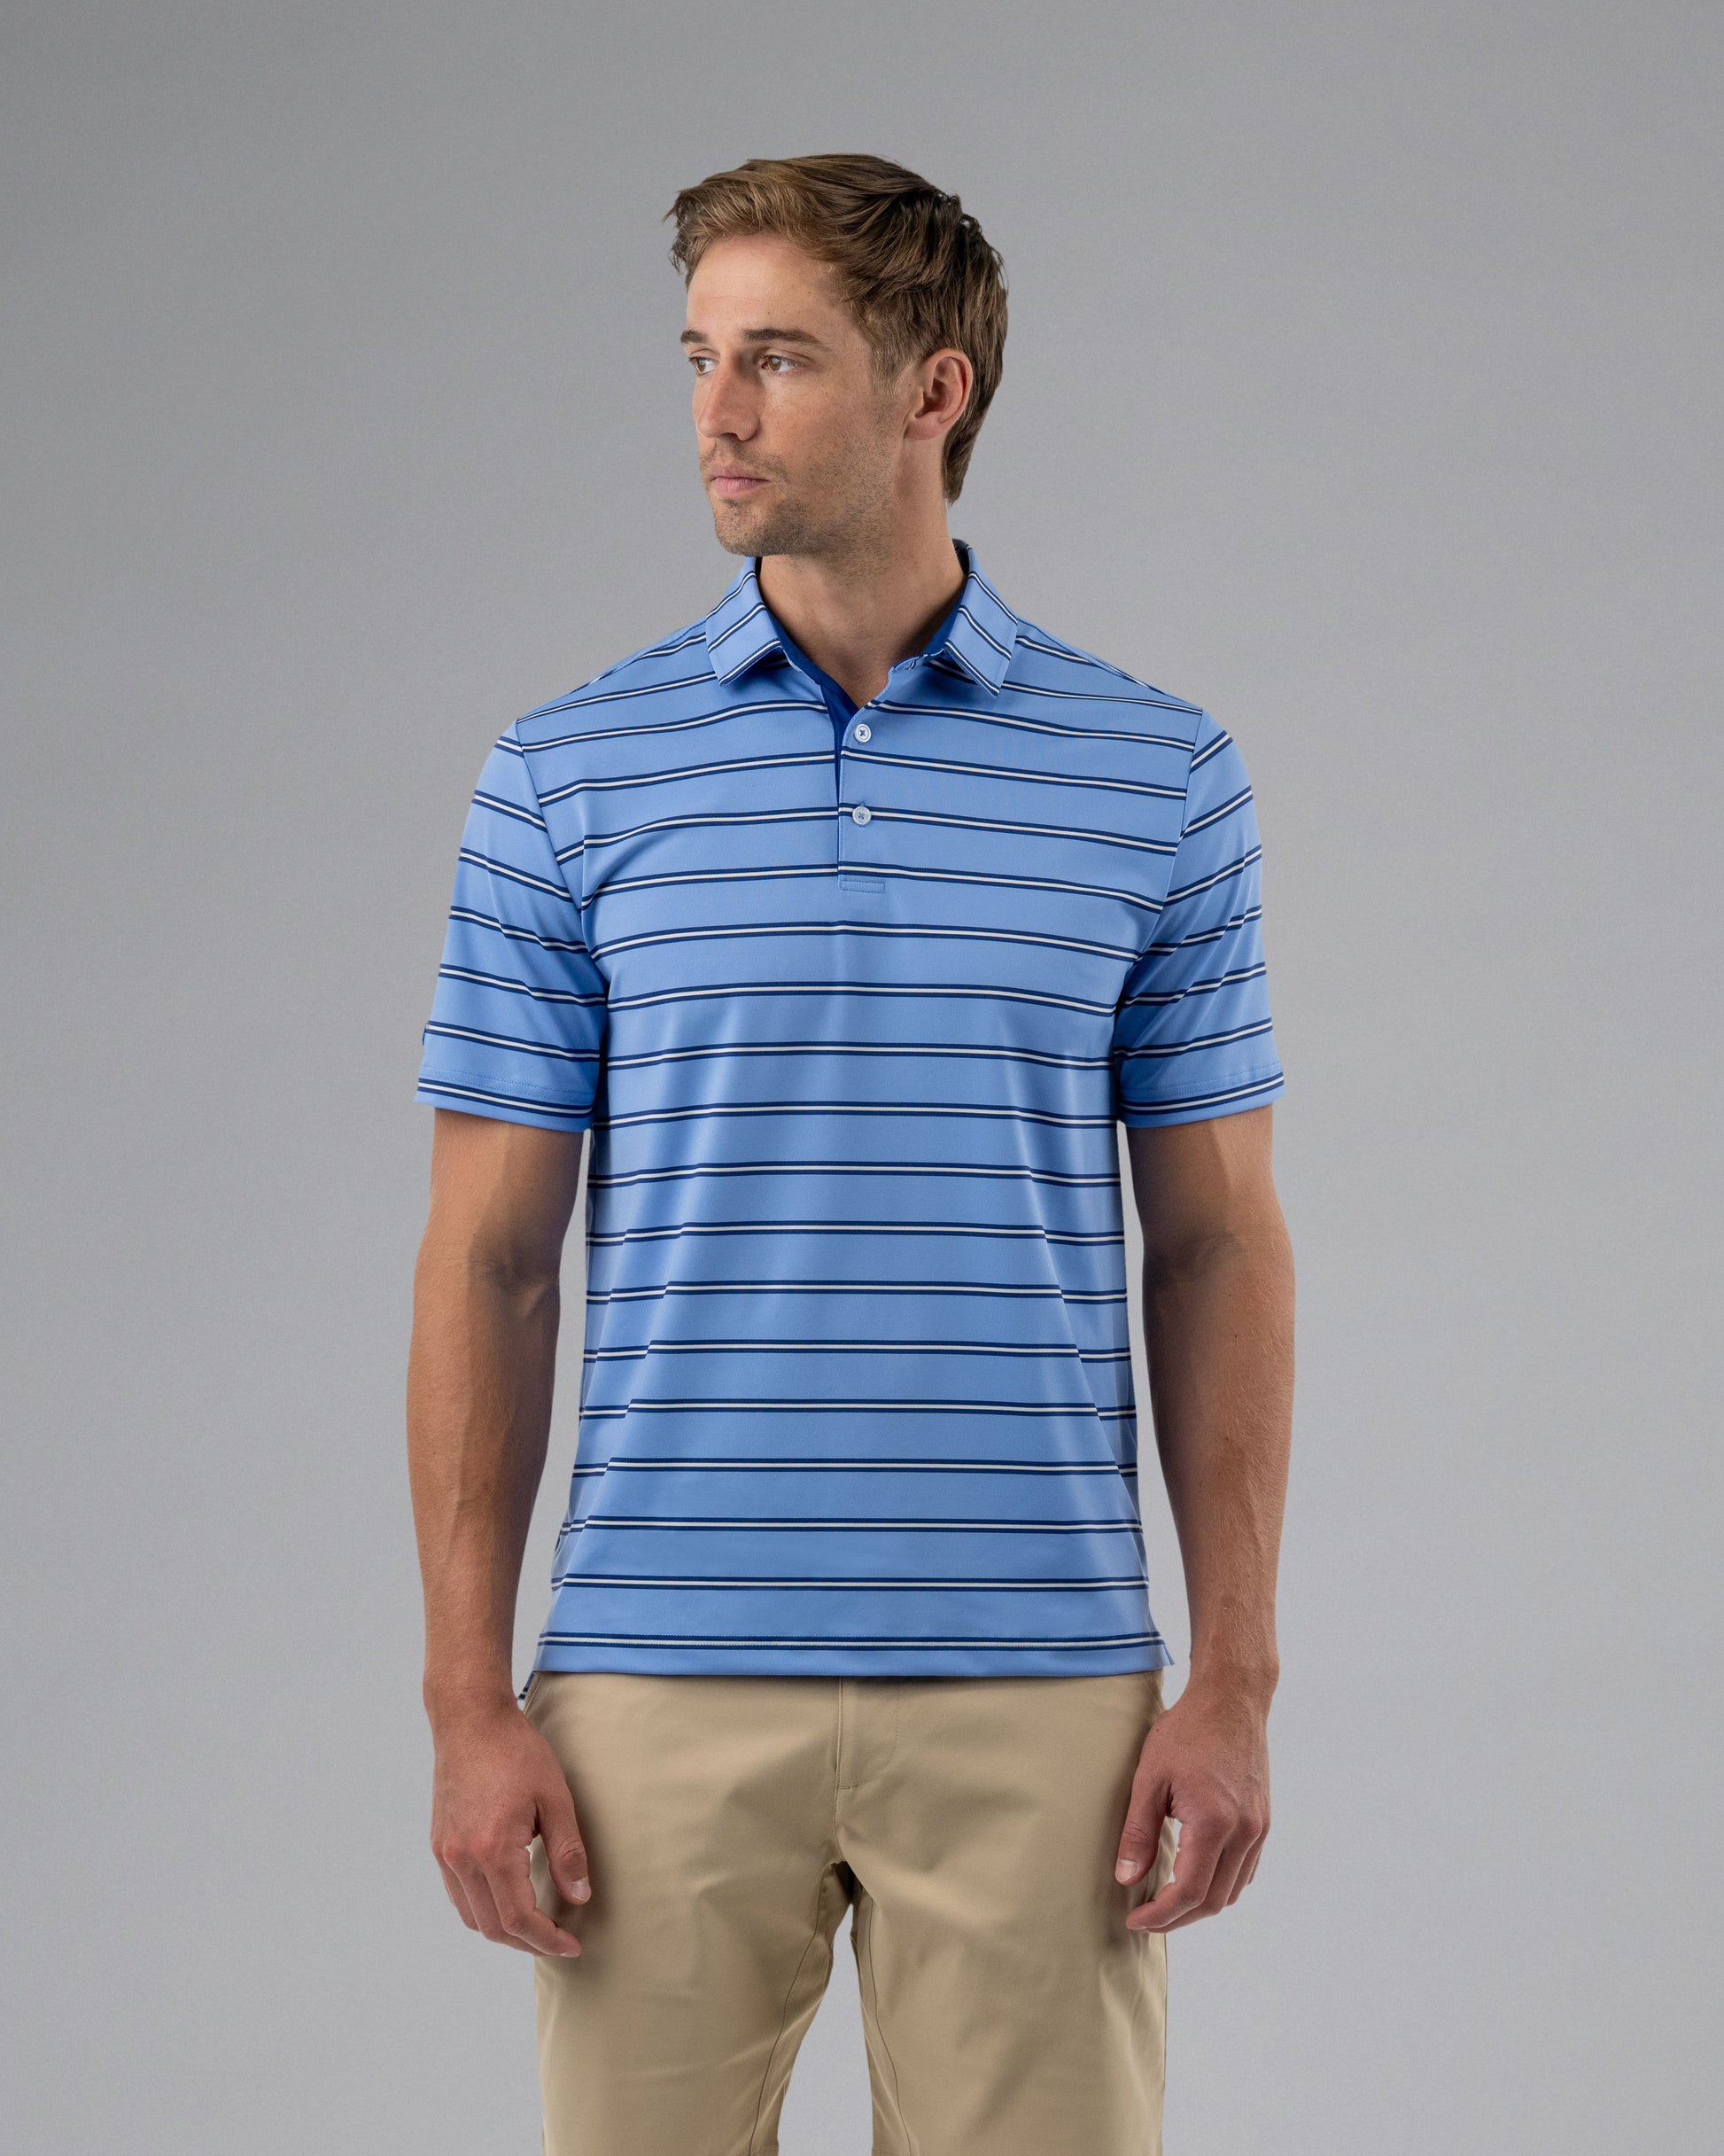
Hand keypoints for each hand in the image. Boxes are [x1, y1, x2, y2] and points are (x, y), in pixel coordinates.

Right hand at [428, 1694, 590, 1956]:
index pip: (520, 1918)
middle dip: (529, 1942)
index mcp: (493, 1850)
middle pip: (494, 1926)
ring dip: (505, 1930)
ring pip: (473, 1917)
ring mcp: (447, 1853)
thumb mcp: (555, 1797)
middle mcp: (463, 1859)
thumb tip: (579, 1898)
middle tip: (559, 1940)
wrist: (470, 1720)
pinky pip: (459, 1895)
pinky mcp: (441, 1844)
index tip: (572, 1945)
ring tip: (537, 1926)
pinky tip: (507, 1899)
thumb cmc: (516, 1751)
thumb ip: (567, 1852)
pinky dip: (483, 1909)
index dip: (548, 1939)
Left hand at [1114, 1679, 1270, 1931]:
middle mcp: (1244, 1832)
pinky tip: (1195, 1876)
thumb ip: (1138, 1832)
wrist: (1231, 1700)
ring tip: (1166, 1900)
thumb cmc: (1187, 1731)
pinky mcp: (1262, 1821)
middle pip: (1214, 1901)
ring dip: (1200, 1904)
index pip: (1189, 1892)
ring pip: (1233, 1891)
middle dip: (1178, 1917)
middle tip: (1146, 1916)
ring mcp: (1258, 1828)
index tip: (1135, 1920)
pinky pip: (1244, 1871)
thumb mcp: (1150, 1777)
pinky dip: (1220, 1884)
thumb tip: (1127, 1879)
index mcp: (1215, 1823)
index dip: (1161, 1915)